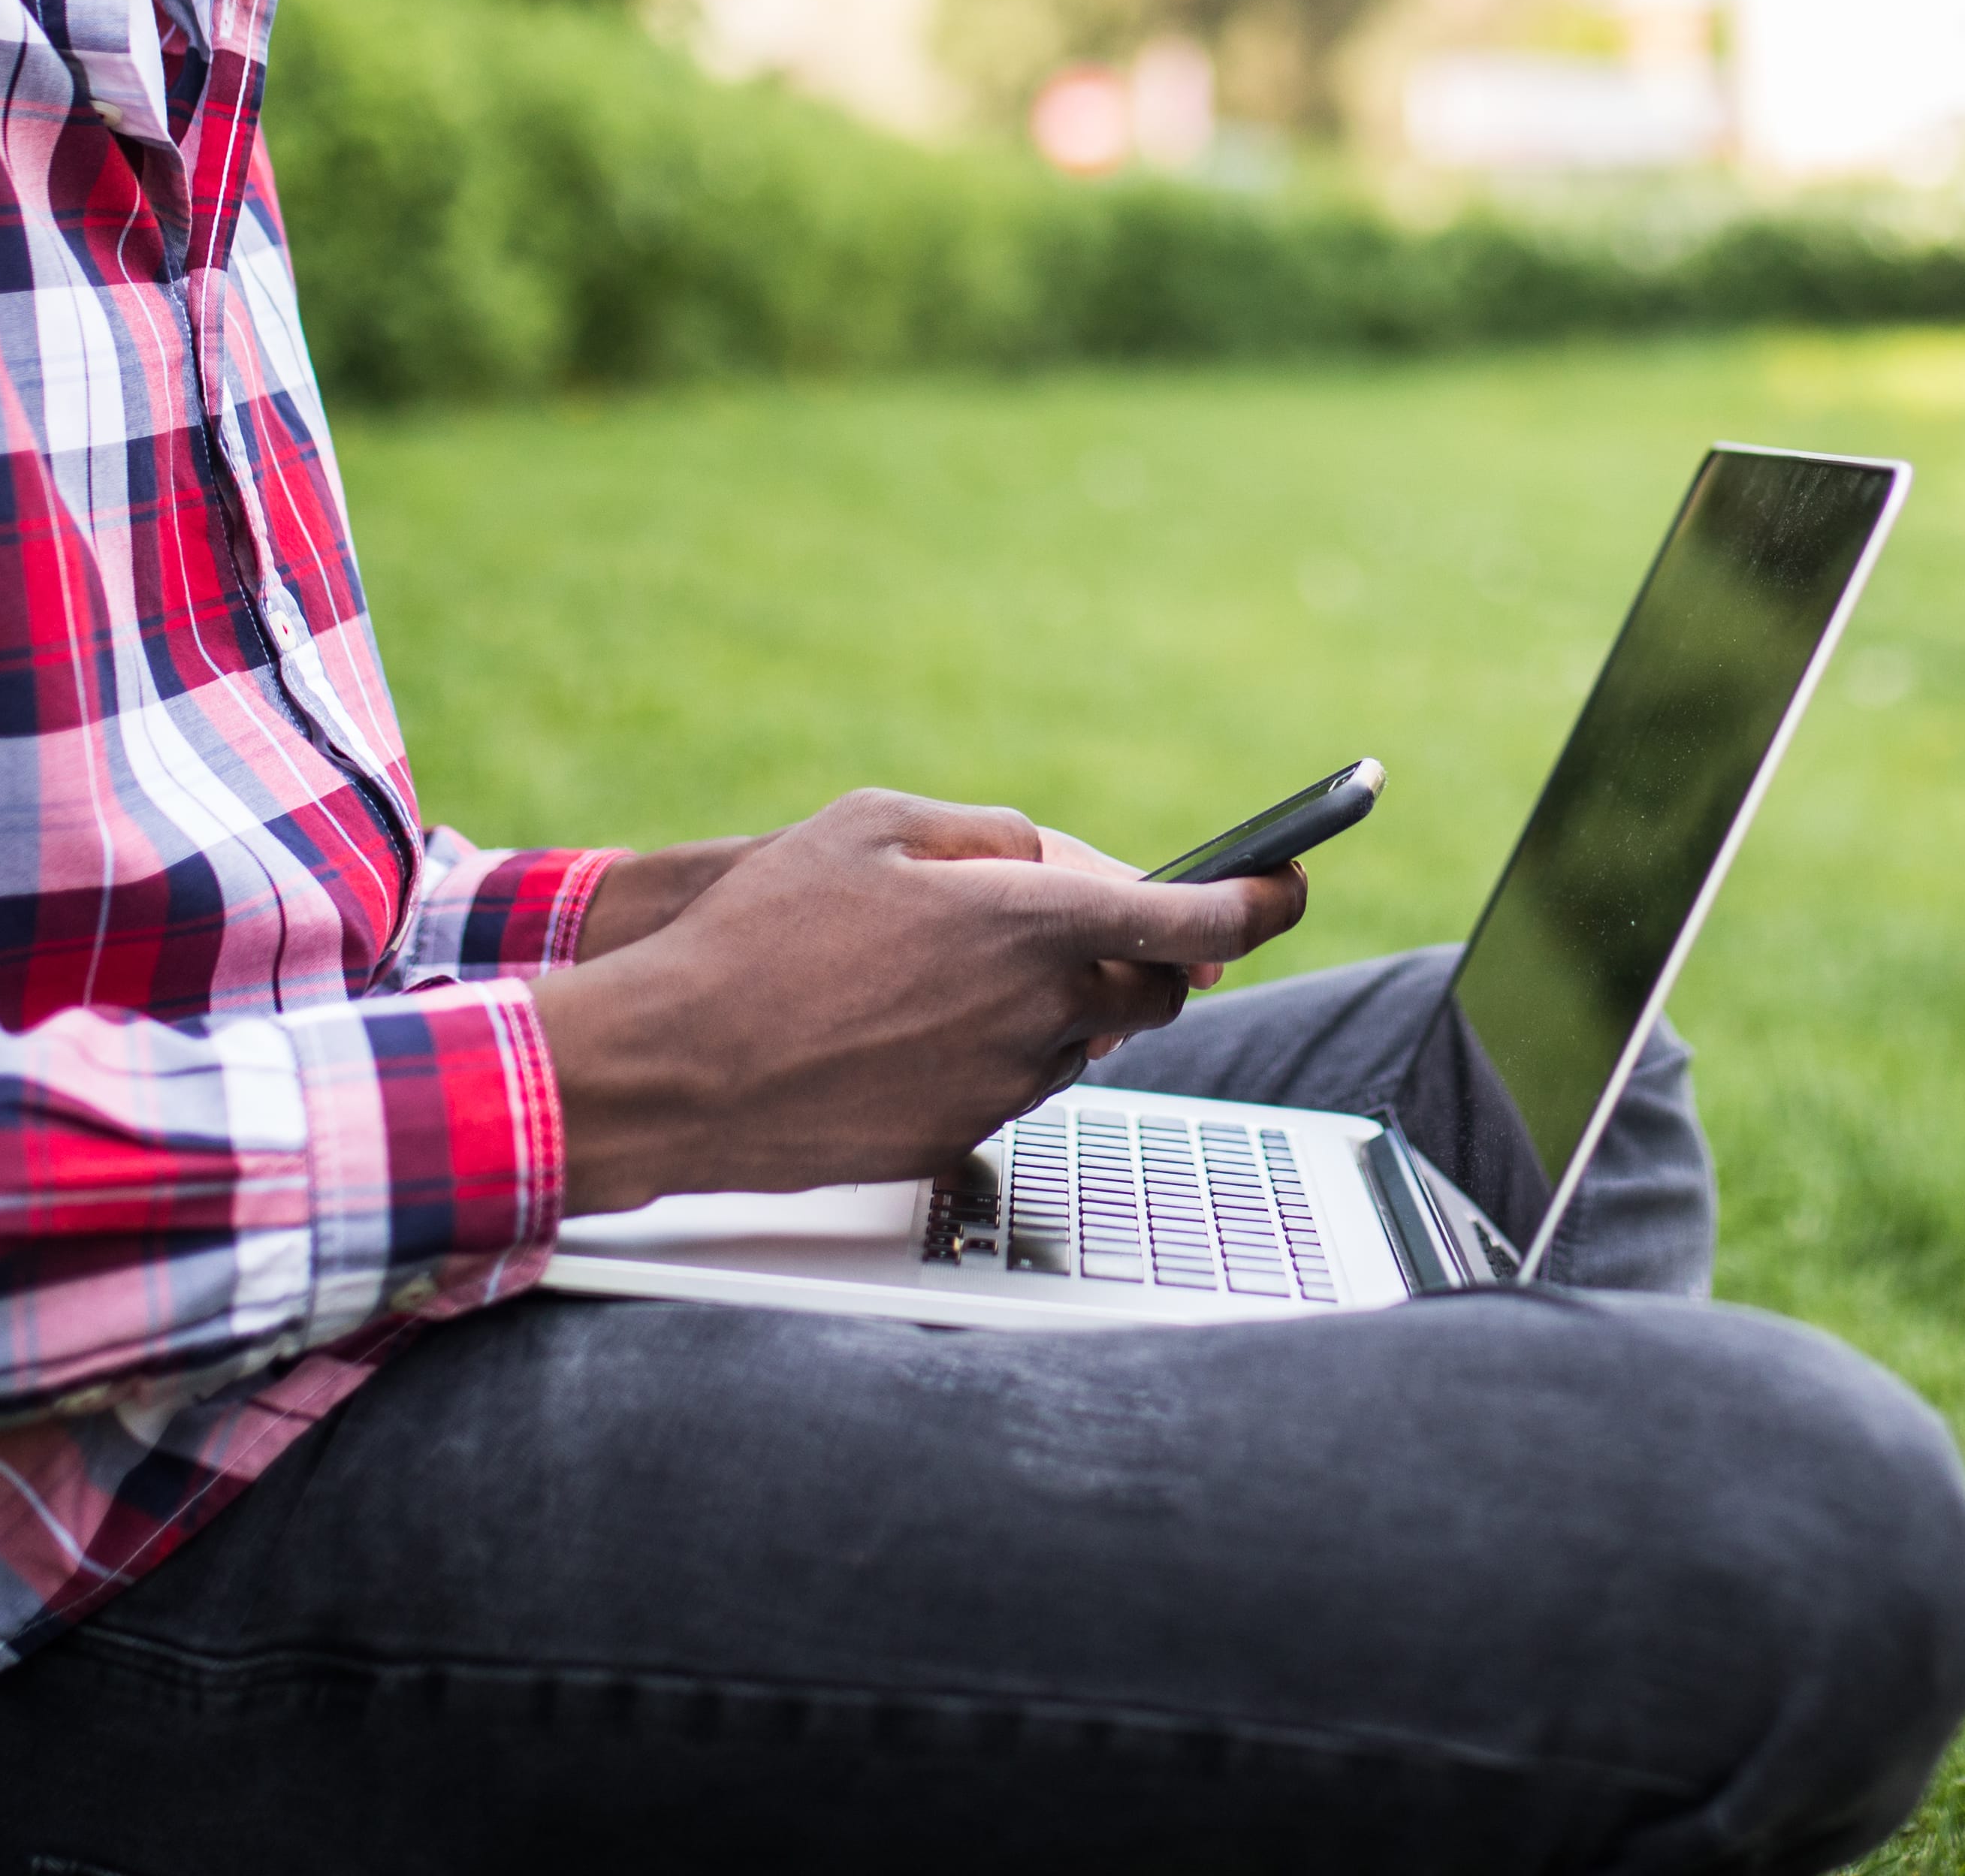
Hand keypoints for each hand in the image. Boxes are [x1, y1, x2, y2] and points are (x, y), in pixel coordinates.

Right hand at [526, 788, 1306, 1213]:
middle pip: (1156, 992)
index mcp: (1030, 923)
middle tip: (1097, 924)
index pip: (1198, 920)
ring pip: (1083, 1041)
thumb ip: (991, 836)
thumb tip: (1059, 864)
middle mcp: (1036, 1013)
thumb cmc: (760, 932)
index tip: (1289, 887)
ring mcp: (1002, 1087)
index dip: (1262, 902)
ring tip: (951, 969)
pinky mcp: (960, 1140)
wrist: (675, 1067)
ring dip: (1059, 1003)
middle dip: (1150, 956)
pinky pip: (1016, 1086)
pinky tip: (910, 1024)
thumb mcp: (872, 824)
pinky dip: (998, 1049)